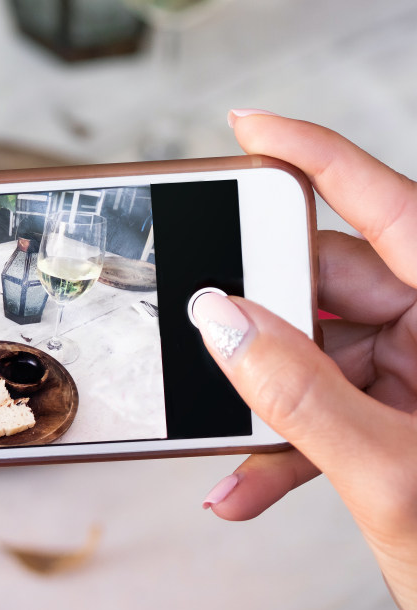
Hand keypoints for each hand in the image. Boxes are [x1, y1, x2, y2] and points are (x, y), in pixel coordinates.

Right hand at [195, 110, 416, 609]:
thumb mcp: (392, 481)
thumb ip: (301, 398)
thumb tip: (226, 323)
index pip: (389, 204)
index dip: (313, 155)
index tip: (249, 128)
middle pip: (337, 283)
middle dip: (265, 319)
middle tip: (212, 335)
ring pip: (325, 349)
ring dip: (270, 398)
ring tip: (232, 441)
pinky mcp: (408, 413)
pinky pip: (336, 401)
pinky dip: (291, 438)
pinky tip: (251, 478)